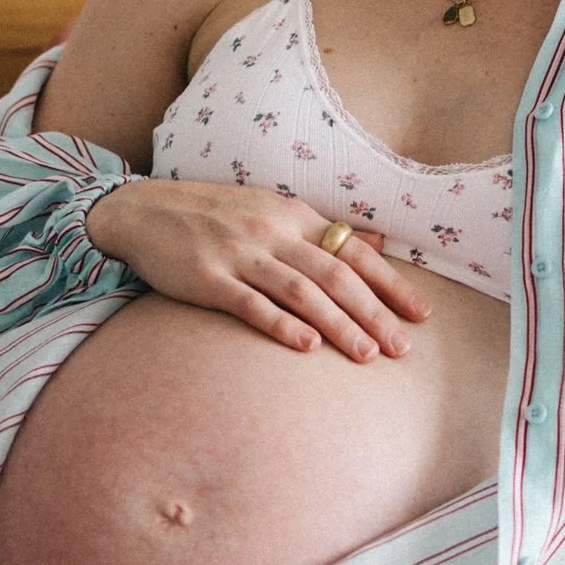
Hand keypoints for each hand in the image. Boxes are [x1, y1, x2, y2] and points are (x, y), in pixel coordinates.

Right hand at [86, 179, 428, 359]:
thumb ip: (319, 231)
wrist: (143, 210)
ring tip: (366, 354)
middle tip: (401, 349)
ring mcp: (240, 253)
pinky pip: (251, 304)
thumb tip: (374, 244)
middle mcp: (272, 231)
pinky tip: (307, 346)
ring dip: (338, 324)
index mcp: (293, 214)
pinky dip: (282, 324)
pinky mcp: (208, 278)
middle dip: (373, 312)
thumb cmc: (214, 216)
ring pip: (301, 291)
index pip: (352, 251)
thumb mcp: (270, 210)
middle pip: (334, 274)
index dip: (390, 284)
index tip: (420, 314)